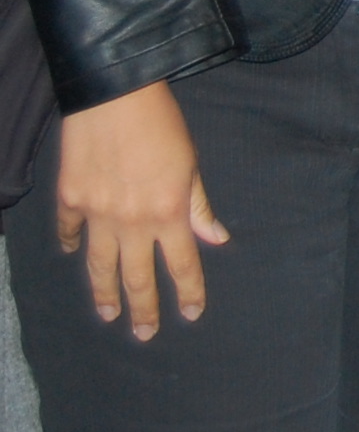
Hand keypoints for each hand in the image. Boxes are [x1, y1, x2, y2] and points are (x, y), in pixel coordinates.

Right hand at [55, 82, 227, 339]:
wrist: (114, 96)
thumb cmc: (161, 124)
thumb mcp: (190, 164)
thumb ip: (199, 206)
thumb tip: (216, 239)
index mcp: (167, 213)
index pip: (182, 264)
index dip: (188, 292)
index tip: (190, 314)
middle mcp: (131, 221)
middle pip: (137, 277)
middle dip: (143, 309)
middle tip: (145, 335)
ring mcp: (96, 214)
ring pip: (99, 266)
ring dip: (104, 293)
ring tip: (107, 315)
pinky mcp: (70, 199)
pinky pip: (69, 230)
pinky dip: (69, 243)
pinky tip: (70, 254)